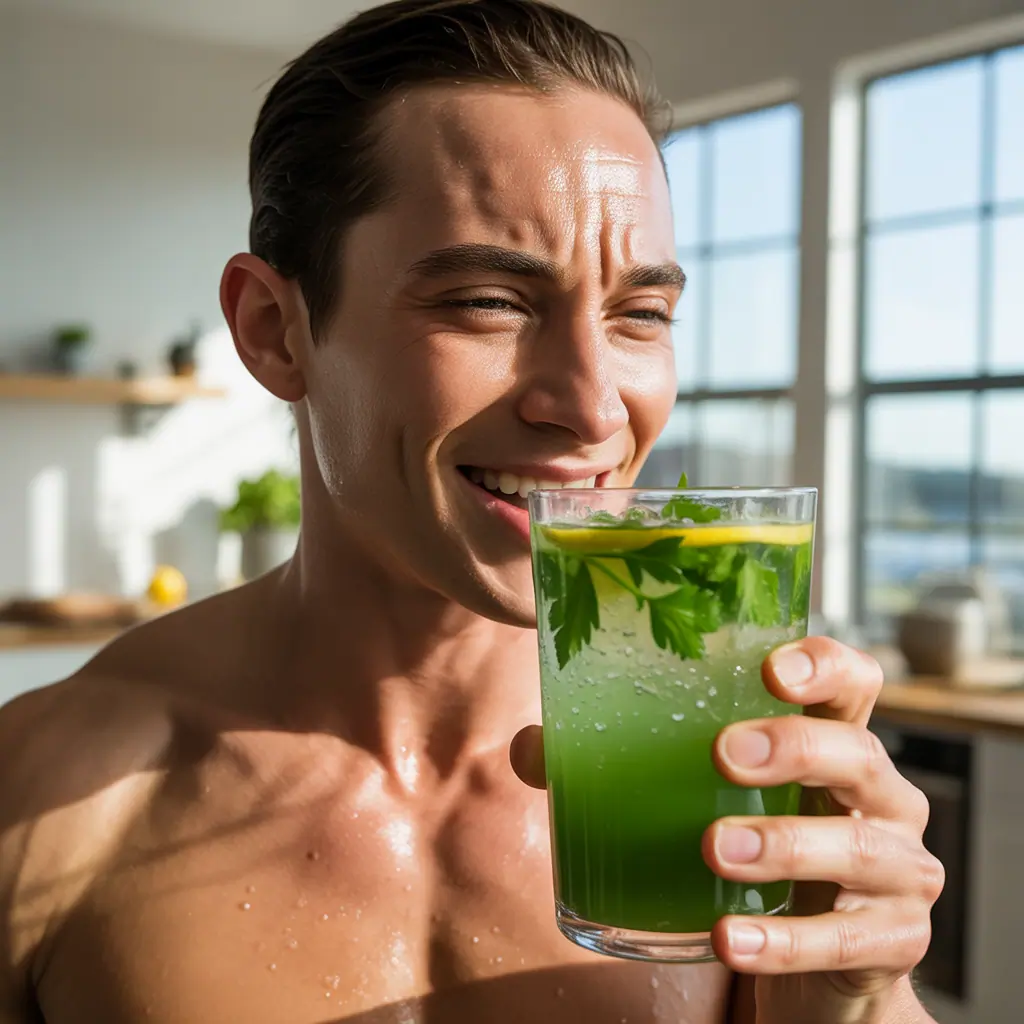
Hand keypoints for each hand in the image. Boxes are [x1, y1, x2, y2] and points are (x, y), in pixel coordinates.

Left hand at [510, 637, 942, 1023]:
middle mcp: (878, 796)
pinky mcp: (893, 940)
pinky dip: (786, 940)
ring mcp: (897, 869)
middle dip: (794, 747)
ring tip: (715, 849)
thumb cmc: (757, 849)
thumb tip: (531, 748)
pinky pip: (847, 939)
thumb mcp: (705, 801)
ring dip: (784, 844)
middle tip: (724, 753)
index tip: (772, 667)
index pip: (854, 682)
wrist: (812, 966)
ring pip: (859, 846)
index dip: (825, 665)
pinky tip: (730, 939)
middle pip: (858, 752)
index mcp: (832, 742)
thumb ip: (620, 767)